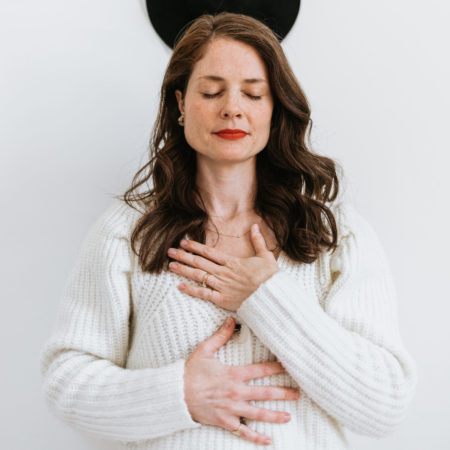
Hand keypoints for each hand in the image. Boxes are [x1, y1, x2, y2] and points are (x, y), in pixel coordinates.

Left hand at [167, 224, 279, 310]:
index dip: (194, 246)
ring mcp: (222, 286)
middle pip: (199, 262)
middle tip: (169, 251)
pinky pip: (203, 294)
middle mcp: (223, 272)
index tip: (183, 242)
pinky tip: (180, 286)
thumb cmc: (270, 277)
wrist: (273, 297)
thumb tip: (254, 225)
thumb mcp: (266, 256)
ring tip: (170, 265)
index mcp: (232, 262)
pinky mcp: (222, 299)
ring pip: (198, 276)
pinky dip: (191, 290)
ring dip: (183, 270)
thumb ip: (258, 240)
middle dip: (183, 256)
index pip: (208, 251)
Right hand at [184, 317, 300, 445]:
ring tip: (289, 416)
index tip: (289, 366)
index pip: (261, 370)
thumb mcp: (205, 350)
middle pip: (266, 393)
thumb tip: (232, 320)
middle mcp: (237, 393)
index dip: (277, 368)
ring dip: (275, 415)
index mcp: (234, 374)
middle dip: (284, 393)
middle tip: (298, 394)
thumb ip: (221, 336)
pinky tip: (268, 441)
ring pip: (259, 414)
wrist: (176, 394)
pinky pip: (244, 432)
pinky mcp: (226, 422)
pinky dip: (257, 438)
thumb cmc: (190, 372)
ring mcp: (232, 409)